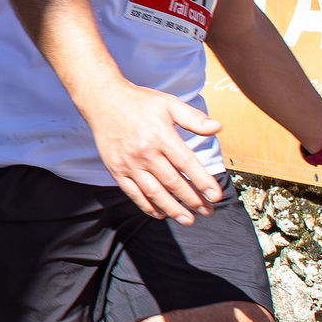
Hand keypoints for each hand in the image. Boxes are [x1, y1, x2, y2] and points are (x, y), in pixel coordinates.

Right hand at [86, 80, 223, 225]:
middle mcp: (145, 152)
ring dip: (172, 209)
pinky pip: (133, 194)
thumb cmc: (140, 102)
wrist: (103, 101)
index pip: (186, 163)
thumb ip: (193, 118)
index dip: (202, 181)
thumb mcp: (169, 104)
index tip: (215, 195)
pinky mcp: (116, 170)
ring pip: (154, 192)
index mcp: (161, 135)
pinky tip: (161, 214)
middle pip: (172, 182)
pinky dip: (147, 206)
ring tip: (188, 220)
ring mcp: (129, 164)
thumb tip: (218, 127)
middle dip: (192, 200)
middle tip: (208, 211)